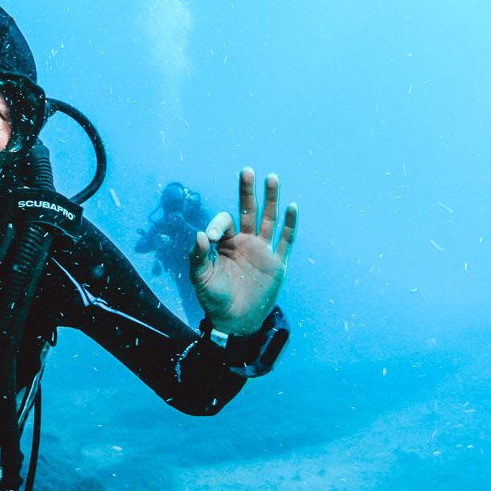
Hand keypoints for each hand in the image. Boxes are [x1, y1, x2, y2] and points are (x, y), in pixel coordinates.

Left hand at [189, 168, 296, 334]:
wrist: (234, 320)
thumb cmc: (214, 298)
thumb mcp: (200, 278)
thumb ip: (197, 256)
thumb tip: (199, 233)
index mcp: (225, 243)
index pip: (224, 221)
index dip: (218, 225)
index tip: (211, 239)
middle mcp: (244, 242)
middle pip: (248, 210)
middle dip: (247, 191)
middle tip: (246, 170)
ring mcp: (262, 250)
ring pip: (268, 219)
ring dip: (271, 199)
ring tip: (272, 177)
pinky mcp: (276, 263)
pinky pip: (285, 240)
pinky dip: (290, 224)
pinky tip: (292, 207)